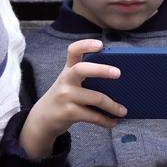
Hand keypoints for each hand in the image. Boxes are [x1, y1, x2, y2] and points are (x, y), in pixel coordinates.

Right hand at [18, 38, 126, 157]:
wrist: (43, 118)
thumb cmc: (64, 97)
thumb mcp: (69, 82)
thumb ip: (87, 77)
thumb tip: (119, 81)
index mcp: (68, 69)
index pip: (73, 51)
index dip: (86, 45)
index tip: (100, 44)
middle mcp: (66, 80)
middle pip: (82, 69)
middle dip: (101, 69)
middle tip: (118, 73)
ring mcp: (66, 96)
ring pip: (95, 98)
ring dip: (112, 105)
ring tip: (123, 111)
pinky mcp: (68, 112)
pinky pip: (92, 116)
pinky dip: (105, 120)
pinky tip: (112, 122)